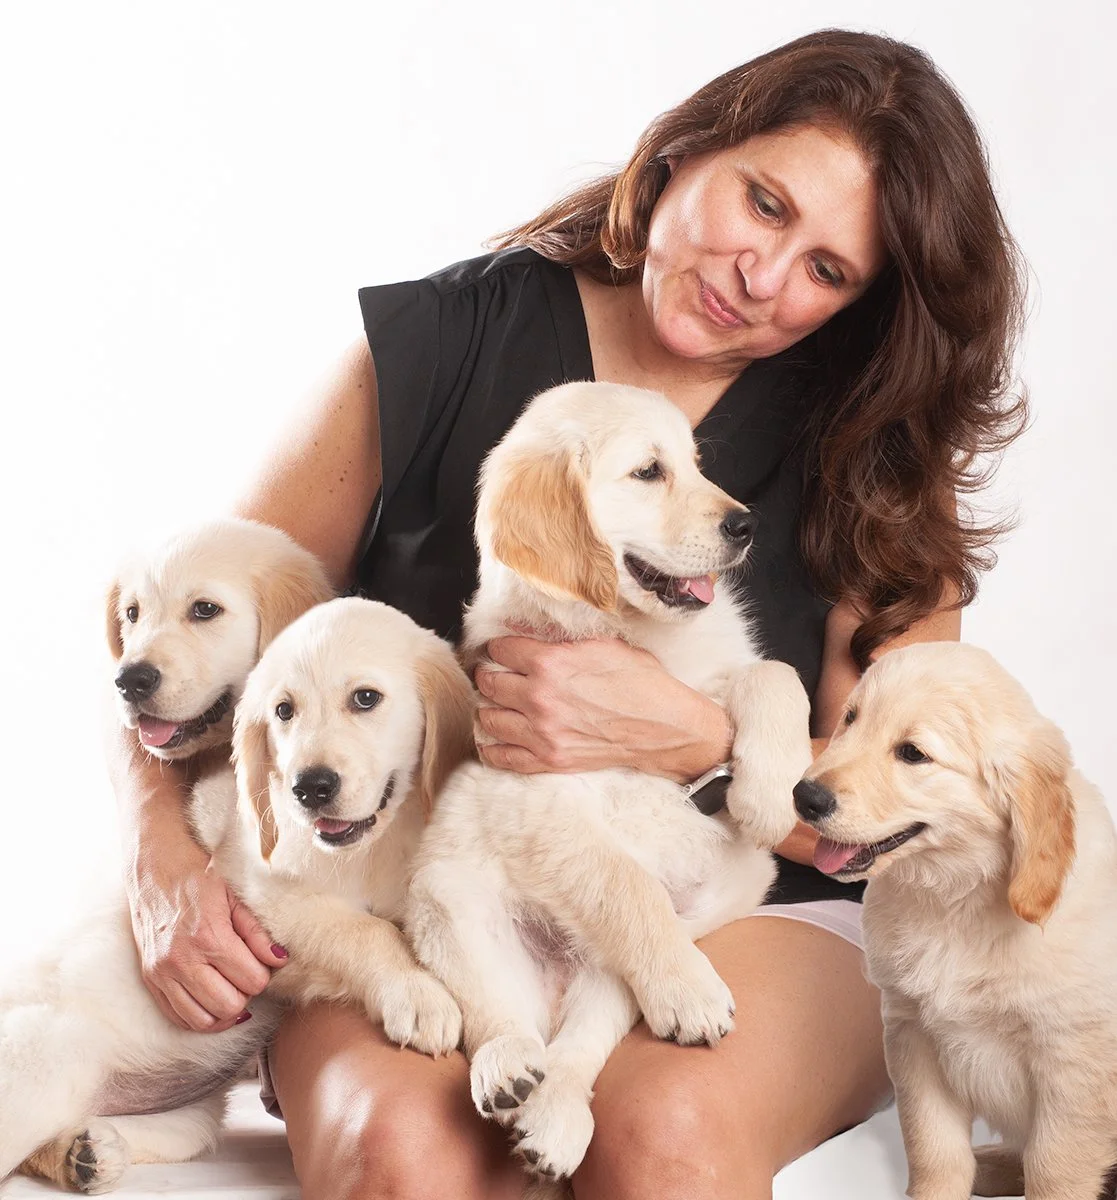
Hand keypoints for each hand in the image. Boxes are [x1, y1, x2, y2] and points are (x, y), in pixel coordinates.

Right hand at [128, 851, 288, 1032]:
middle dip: (245, 992)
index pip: (252, 981)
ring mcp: (162, 973)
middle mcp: (182, 960)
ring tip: (229, 986)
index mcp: (208, 936)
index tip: (261, 960)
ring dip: (223, 1009)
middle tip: (245, 972)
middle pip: (229, 1006)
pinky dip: (199, 1015)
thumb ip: (258, 931)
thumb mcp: (236, 895)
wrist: (155, 868)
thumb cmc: (199, 877)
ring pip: (203, 1020)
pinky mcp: (150, 980)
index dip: (264, 974)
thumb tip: (280, 959)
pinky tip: (211, 998)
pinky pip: (177, 1017)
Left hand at [474, 636, 731, 780]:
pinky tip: (495, 738)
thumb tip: (534, 635)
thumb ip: (563, 642)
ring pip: (487, 719)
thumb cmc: (641, 682)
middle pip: (488, 683)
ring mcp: (542, 732)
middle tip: (495, 674)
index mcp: (551, 663)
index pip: (501, 650)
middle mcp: (540, 697)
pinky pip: (501, 757)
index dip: (500, 647)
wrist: (665, 728)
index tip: (503, 650)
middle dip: (489, 675)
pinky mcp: (549, 760)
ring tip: (498, 704)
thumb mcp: (604, 645)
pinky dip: (492, 747)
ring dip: (489, 709)